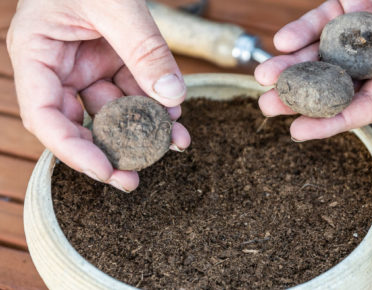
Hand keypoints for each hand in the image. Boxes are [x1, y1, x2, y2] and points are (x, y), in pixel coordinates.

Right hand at [7, 0, 190, 191]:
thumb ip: (143, 48)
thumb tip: (172, 96)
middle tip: (137, 176)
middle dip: (112, 150)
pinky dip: (155, 103)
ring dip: (145, 128)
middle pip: (81, 123)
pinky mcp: (113, 61)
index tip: (106, 171)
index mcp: (37, 55)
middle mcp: (60, 68)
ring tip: (176, 140)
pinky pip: (134, 90)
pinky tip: (176, 111)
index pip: (47, 117)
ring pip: (115, 110)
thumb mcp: (114, 2)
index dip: (73, 150)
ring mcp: (88, 66)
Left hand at [255, 0, 371, 140]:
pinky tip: (283, 41)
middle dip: (300, 96)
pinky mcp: (348, 8)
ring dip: (290, 66)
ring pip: (321, 55)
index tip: (298, 131)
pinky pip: (321, 23)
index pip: (367, 104)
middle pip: (335, 84)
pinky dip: (302, 31)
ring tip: (264, 75)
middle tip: (269, 106)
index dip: (333, 121)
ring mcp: (361, 33)